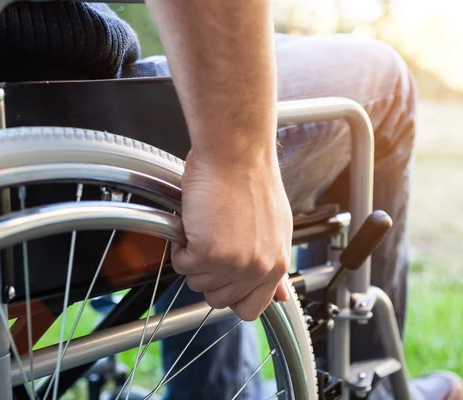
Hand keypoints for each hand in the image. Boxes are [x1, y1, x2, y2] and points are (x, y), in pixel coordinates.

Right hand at [171, 150, 291, 320]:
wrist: (236, 153)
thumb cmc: (251, 179)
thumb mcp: (276, 228)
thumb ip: (274, 264)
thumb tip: (282, 296)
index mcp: (277, 263)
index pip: (252, 308)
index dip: (232, 296)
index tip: (223, 281)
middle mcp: (258, 268)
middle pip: (219, 299)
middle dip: (208, 275)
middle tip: (210, 245)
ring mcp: (234, 263)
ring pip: (197, 282)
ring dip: (193, 258)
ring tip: (204, 229)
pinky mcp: (209, 253)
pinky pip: (182, 265)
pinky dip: (180, 246)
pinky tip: (193, 224)